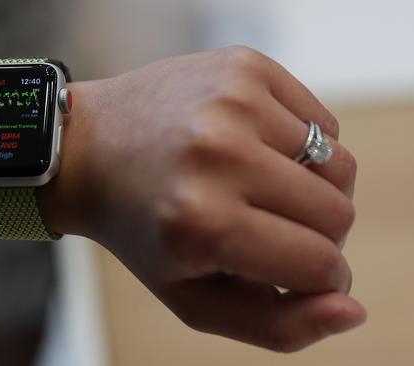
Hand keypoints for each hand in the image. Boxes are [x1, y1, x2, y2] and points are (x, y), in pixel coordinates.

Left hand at [46, 46, 364, 351]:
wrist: (89, 148)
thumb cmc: (140, 230)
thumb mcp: (191, 298)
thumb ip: (275, 324)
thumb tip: (352, 309)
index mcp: (203, 222)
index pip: (320, 263)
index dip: (317, 278)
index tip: (291, 271)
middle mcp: (219, 154)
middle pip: (338, 212)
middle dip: (315, 234)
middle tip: (266, 227)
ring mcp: (233, 101)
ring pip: (338, 164)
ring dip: (308, 188)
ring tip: (255, 188)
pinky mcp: (245, 66)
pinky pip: (321, 121)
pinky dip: (299, 147)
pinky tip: (252, 150)